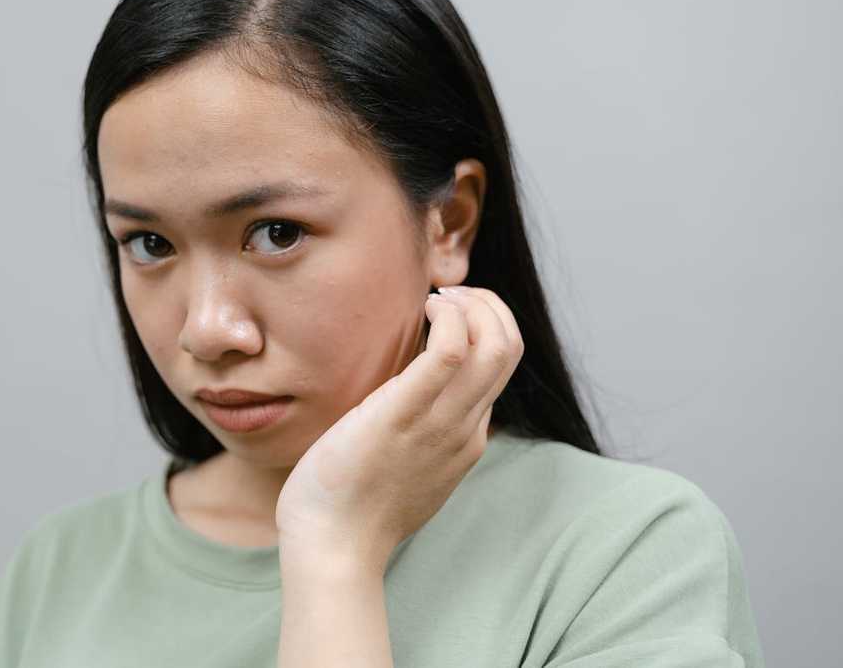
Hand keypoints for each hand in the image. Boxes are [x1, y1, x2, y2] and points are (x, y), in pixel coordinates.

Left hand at [274, 286, 524, 573]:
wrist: (332, 547)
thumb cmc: (351, 505)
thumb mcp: (401, 467)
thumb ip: (417, 434)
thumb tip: (403, 398)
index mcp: (466, 438)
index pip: (501, 368)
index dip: (485, 325)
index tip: (445, 310)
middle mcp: (465, 428)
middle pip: (510, 349)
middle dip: (489, 304)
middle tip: (445, 295)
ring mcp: (441, 423)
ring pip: (496, 345)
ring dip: (474, 303)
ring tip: (437, 299)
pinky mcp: (403, 414)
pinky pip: (451, 351)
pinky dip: (450, 315)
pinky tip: (425, 307)